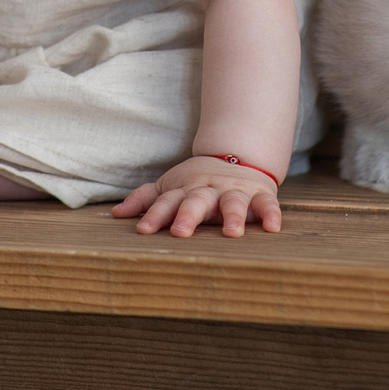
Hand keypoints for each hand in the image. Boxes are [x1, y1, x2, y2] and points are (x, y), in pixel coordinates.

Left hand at [113, 155, 281, 237]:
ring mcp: (234, 191)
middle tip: (180, 232)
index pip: (166, 201)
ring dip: (232, 215)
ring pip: (232, 201)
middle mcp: (208, 190)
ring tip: (231, 233)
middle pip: (196, 201)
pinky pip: (266, 204)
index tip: (143, 230)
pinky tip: (272, 228)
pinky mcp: (259, 195)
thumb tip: (115, 215)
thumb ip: (146, 199)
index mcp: (185, 190)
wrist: (238, 156)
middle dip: (188, 215)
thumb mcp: (170, 186)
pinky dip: (271, 214)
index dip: (155, 215)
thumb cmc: (197, 182)